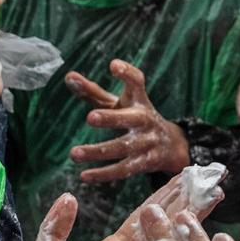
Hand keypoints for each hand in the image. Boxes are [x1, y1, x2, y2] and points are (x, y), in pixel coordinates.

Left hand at [0, 174, 223, 240]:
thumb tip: (68, 197)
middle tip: (208, 176)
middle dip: (186, 200)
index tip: (184, 176)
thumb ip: (55, 231)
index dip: (163, 197)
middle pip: (163, 226)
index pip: (144, 219)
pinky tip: (197, 232)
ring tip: (212, 193)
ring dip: (192, 221)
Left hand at [66, 59, 189, 181]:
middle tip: (90, 117)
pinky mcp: (145, 162)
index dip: (127, 73)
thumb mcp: (118, 103)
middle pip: (129, 118)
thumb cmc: (134, 117)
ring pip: (122, 148)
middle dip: (111, 118)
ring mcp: (147, 142)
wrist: (171, 146)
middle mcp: (145, 119)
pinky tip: (85, 176)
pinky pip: (123, 170)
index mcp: (139, 100)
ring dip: (97, 152)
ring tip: (74, 153)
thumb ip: (93, 92)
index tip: (114, 65)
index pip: (137, 82)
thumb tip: (69, 77)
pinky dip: (104, 174)